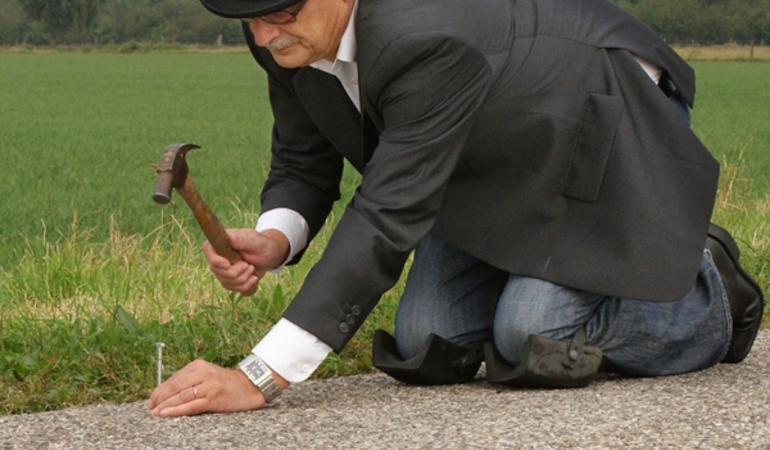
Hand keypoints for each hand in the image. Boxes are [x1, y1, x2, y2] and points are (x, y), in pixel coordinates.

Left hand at [147, 359, 287, 417]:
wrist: (250, 386)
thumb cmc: (226, 384)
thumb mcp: (207, 376)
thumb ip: (190, 381)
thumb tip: (167, 393)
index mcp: (198, 365)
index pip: (174, 378)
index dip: (160, 390)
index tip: (151, 400)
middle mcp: (202, 373)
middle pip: (175, 386)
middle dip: (160, 398)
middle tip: (150, 408)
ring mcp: (208, 385)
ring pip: (180, 395)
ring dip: (165, 405)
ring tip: (155, 412)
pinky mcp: (213, 398)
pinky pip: (191, 405)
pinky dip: (176, 410)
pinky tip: (166, 413)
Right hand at [203, 229, 289, 295]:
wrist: (270, 255)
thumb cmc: (262, 244)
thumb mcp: (254, 240)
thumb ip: (241, 239)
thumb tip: (227, 236)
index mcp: (221, 243)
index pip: (207, 250)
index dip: (215, 260)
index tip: (228, 264)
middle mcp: (219, 257)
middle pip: (218, 271)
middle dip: (237, 272)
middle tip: (248, 264)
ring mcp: (223, 271)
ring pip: (227, 283)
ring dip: (244, 279)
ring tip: (252, 268)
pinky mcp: (230, 281)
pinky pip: (235, 289)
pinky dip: (247, 285)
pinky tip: (254, 278)